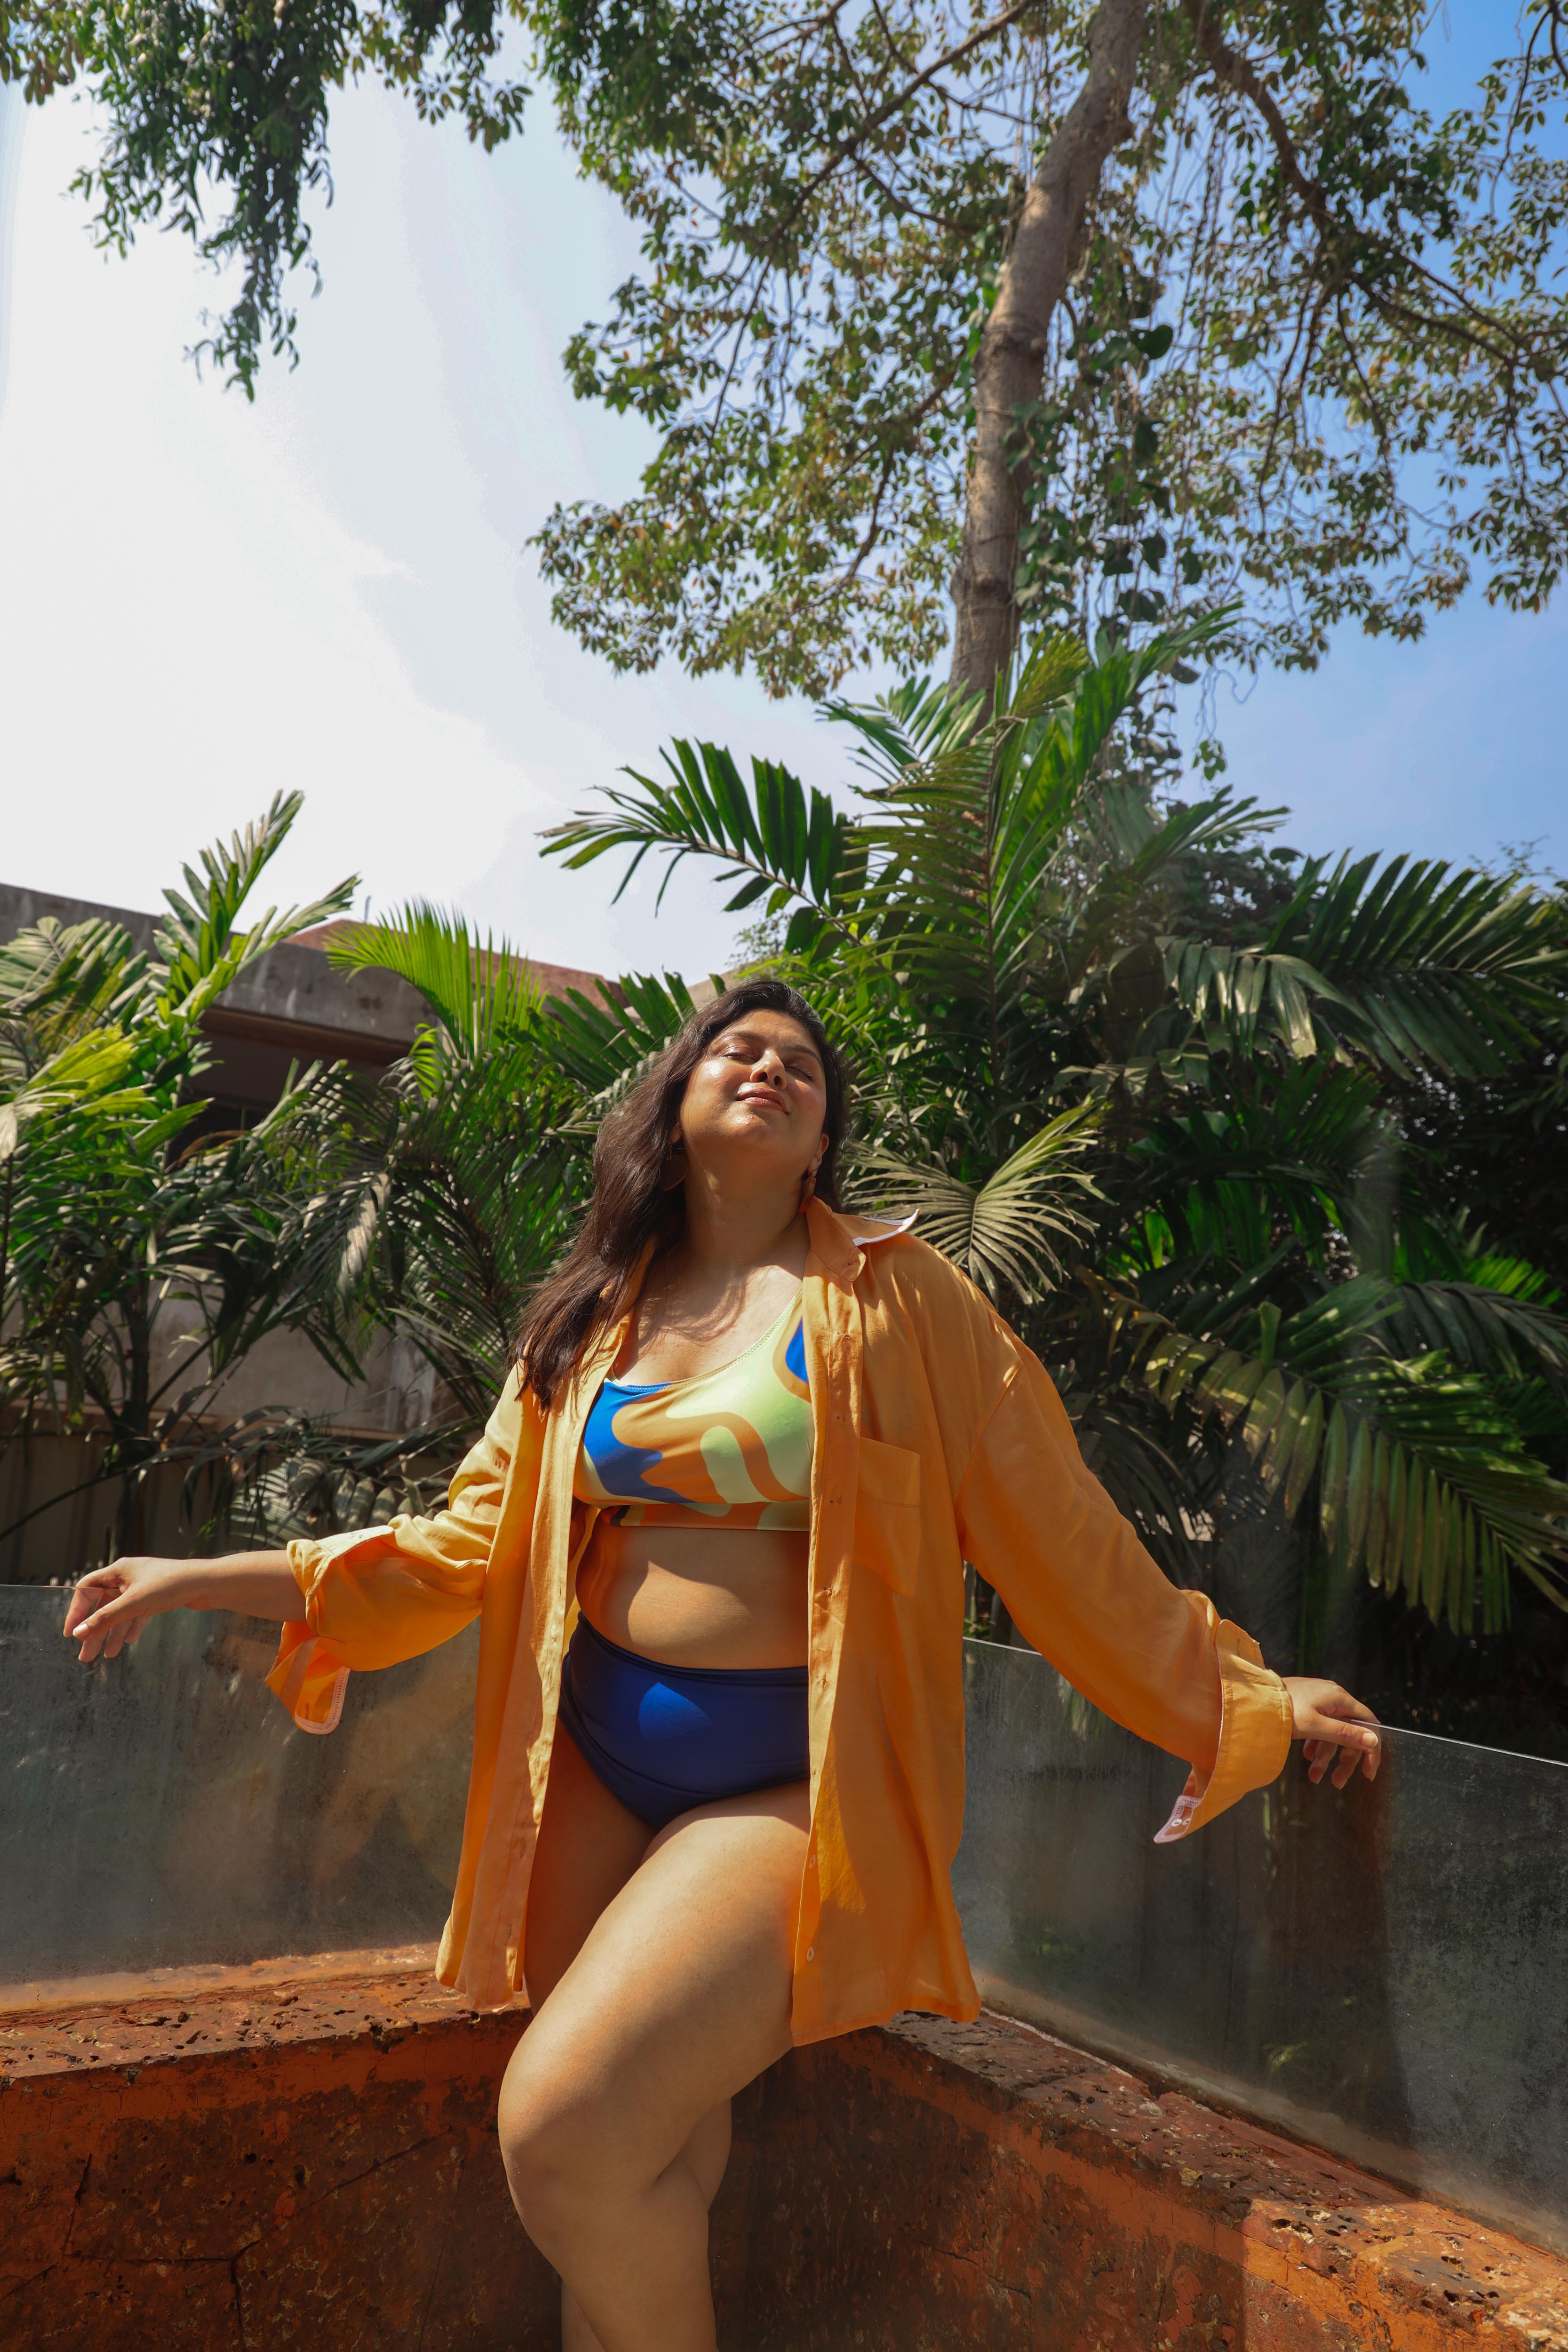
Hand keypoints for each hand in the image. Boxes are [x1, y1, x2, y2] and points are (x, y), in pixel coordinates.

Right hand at [63, 1559, 202, 1662]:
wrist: (206, 1583)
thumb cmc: (170, 1585)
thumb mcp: (133, 1604)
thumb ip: (105, 1618)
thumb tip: (79, 1633)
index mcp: (118, 1570)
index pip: (87, 1589)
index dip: (76, 1611)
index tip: (70, 1633)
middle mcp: (128, 1577)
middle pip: (103, 1605)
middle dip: (95, 1630)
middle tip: (85, 1656)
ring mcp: (143, 1587)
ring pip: (121, 1612)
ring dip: (113, 1633)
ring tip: (108, 1656)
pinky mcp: (157, 1597)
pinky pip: (137, 1614)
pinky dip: (132, 1627)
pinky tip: (129, 1641)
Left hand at [1283, 1676, 1380, 1788]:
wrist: (1254, 1699)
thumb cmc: (1284, 1711)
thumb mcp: (1316, 1726)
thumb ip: (1345, 1734)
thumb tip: (1374, 1740)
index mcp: (1340, 1699)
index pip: (1368, 1725)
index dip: (1371, 1750)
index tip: (1368, 1773)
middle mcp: (1334, 1697)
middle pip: (1350, 1733)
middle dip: (1343, 1760)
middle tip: (1336, 1783)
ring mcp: (1320, 1700)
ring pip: (1332, 1733)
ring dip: (1325, 1756)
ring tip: (1313, 1776)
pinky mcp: (1308, 1705)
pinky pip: (1319, 1728)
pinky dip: (1315, 1744)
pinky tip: (1307, 1757)